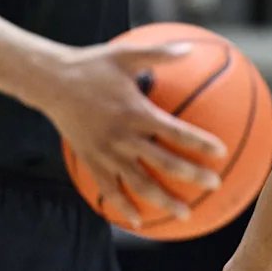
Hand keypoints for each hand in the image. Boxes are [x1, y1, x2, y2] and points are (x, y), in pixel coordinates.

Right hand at [35, 41, 226, 225]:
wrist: (50, 82)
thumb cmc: (91, 66)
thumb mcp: (125, 54)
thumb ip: (159, 53)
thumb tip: (189, 48)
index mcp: (137, 113)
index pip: (176, 132)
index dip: (199, 143)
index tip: (221, 152)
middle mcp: (124, 137)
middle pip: (164, 162)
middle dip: (192, 175)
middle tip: (215, 185)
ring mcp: (107, 153)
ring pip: (139, 183)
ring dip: (163, 200)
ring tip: (185, 215)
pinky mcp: (91, 161)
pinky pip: (109, 189)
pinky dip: (124, 207)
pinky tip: (139, 221)